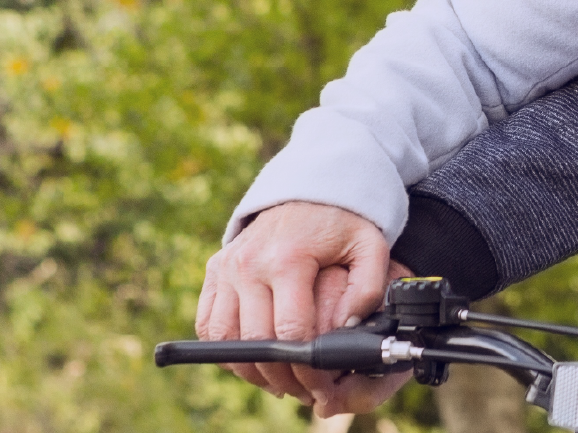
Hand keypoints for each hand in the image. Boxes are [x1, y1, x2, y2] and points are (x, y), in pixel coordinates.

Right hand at [196, 201, 411, 415]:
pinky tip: (252, 358)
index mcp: (289, 258)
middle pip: (256, 342)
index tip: (322, 381)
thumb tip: (346, 328)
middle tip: (302, 389)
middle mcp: (250, 263)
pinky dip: (224, 348)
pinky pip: (207, 323)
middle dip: (280, 375)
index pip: (290, 330)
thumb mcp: (370, 246)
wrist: (308, 187)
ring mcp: (227, 266)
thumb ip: (368, 287)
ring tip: (277, 379)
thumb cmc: (343, 221)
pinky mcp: (215, 270)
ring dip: (249, 368)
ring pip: (224, 339)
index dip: (306, 366)